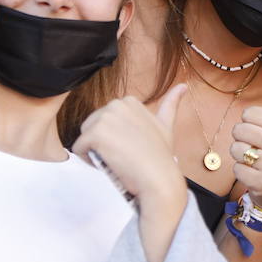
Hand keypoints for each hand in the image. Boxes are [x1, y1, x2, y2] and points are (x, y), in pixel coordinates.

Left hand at [72, 85, 187, 204]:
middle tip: (121, 157)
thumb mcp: (166, 125)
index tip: (129, 148)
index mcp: (129, 101)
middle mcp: (116, 104)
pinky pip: (78, 148)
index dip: (114, 137)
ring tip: (114, 161)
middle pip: (93, 126)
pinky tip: (105, 165)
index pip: (106, 120)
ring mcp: (104, 118)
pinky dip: (87, 160)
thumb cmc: (161, 156)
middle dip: (102, 143)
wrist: (158, 176)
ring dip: (94, 151)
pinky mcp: (94, 134)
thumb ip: (171, 104)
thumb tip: (183, 85)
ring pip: (85, 137)